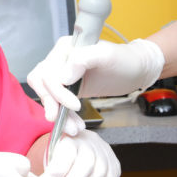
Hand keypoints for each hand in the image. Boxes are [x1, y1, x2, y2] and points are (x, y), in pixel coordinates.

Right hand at [26, 36, 164, 120]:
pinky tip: (74, 124)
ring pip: (47, 95)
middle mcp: (59, 60)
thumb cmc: (125, 59)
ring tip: (73, 128)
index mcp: (65, 48)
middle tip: (62, 122)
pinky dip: (64, 115)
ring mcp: (63, 74)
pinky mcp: (68, 88)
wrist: (136, 70)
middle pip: (41, 84)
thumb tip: (62, 77)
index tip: (75, 105)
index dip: (57, 91)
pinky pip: (57, 102)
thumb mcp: (107, 55)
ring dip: (57, 113)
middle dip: (51, 104)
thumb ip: (83, 59)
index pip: (48, 72)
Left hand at [35, 129, 119, 176]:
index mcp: (72, 136)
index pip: (68, 153)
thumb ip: (46, 168)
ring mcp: (106, 154)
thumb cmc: (62, 154)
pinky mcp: (115, 167)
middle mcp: (92, 142)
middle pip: (85, 166)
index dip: (57, 171)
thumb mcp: (49, 153)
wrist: (81, 147)